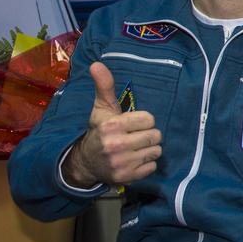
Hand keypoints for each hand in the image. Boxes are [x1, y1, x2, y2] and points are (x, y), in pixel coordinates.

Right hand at [62, 62, 161, 187]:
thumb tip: (97, 64)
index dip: (143, 121)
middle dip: (148, 135)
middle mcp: (116, 145)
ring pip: (156, 151)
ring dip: (149, 149)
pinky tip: (134, 160)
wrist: (86, 162)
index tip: (132, 124)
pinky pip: (153, 166)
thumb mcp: (101, 109)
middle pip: (156, 136)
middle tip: (135, 137)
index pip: (149, 119)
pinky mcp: (128, 177)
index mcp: (111, 126)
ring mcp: (122, 163)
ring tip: (135, 148)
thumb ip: (104, 87)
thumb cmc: (99, 131)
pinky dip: (146, 163)